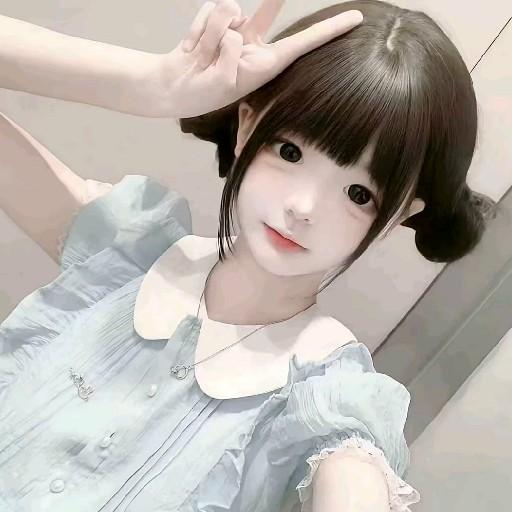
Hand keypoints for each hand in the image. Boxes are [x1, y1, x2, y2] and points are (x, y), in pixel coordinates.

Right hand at [156, 0, 362, 117]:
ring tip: (200, 59)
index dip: (329, 31)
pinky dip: (196, 30)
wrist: (172, 89)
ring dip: (208, 34)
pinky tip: (192, 50)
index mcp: (265, 65)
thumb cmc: (200, 93)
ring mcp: (234, 30)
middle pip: (268, 9)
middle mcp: (253, 44)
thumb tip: (231, 21)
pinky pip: (208, 9)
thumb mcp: (221, 82)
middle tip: (275, 2)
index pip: (302, 44)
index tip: (357, 19)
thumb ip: (230, 50)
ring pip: (228, 9)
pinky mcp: (215, 21)